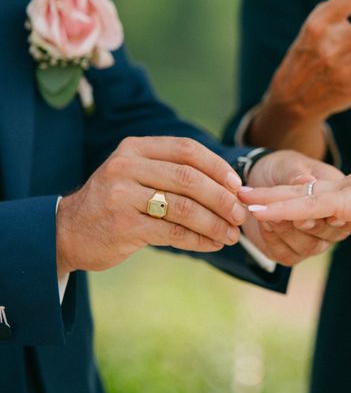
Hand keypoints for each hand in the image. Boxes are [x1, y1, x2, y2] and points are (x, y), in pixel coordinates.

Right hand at [56, 137, 245, 273]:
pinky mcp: (123, 226)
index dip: (218, 167)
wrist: (68, 231)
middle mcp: (126, 166)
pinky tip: (212, 244)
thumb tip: (231, 188)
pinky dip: (198, 239)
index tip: (237, 186)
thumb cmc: (117, 202)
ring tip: (230, 235)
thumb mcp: (138, 175)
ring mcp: (122, 196)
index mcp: (136, 148)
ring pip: (183, 207)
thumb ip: (174, 173)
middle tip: (240, 215)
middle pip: (189, 178)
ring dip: (214, 223)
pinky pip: (172, 232)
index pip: (187, 149)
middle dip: (221, 198)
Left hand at [240, 160, 350, 251]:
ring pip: (294, 197)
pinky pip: (304, 205)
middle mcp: (343, 190)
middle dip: (270, 195)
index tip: (278, 203)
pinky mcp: (343, 200)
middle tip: (243, 194)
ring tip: (239, 200)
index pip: (318, 197)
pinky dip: (279, 209)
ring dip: (266, 201)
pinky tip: (258, 212)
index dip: (297, 200)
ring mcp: (341, 194)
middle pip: (298, 192)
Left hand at [241, 151, 350, 264]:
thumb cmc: (283, 168)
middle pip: (328, 234)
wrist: (260, 178)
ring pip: (308, 247)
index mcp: (339, 198)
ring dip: (286, 231)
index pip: (341, 211)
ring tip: (267, 215)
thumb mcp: (289, 164)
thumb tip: (307, 180)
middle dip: (305, 225)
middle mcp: (331, 223)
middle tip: (286, 215)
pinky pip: (287, 255)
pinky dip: (274, 240)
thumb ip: (297, 173)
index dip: (326, 213)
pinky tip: (264, 223)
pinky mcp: (292, 251)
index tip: (307, 211)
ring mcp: (314, 240)